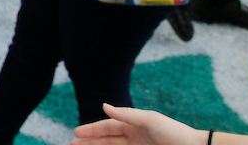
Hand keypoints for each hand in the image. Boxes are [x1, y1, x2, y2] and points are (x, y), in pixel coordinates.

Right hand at [72, 104, 202, 144]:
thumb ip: (127, 114)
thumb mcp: (150, 120)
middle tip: (72, 144)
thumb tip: (104, 106)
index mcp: (134, 125)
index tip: (76, 133)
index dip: (92, 130)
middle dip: (90, 141)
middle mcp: (134, 137)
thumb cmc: (175, 133)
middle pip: (107, 139)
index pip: (108, 127)